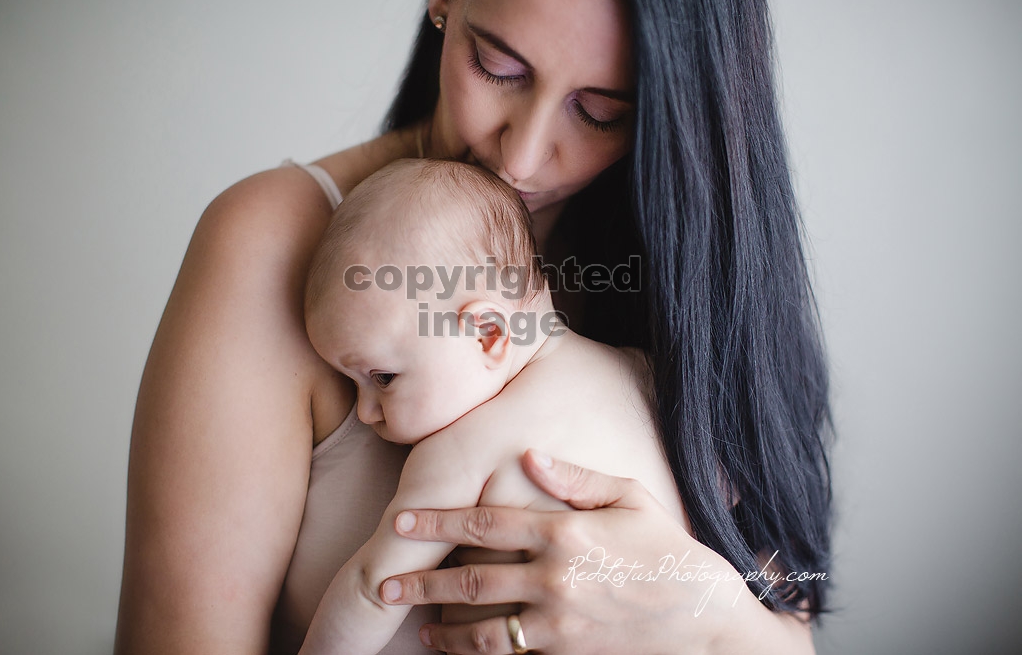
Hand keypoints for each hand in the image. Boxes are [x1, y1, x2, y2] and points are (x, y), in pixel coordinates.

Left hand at [380, 450, 757, 654]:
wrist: (705, 618)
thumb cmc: (668, 549)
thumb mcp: (630, 497)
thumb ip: (576, 477)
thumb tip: (529, 454)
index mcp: (565, 530)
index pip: (486, 521)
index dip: (438, 520)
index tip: (401, 522)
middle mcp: (554, 575)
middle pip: (471, 577)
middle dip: (421, 581)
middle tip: (383, 585)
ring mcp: (559, 619)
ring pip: (482, 626)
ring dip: (442, 627)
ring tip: (415, 625)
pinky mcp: (567, 651)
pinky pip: (509, 652)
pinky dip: (475, 652)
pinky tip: (454, 648)